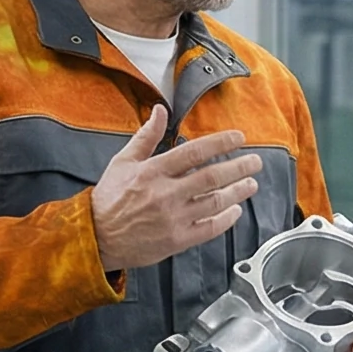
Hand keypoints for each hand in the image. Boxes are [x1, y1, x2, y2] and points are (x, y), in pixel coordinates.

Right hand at [89, 107, 259, 270]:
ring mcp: (173, 219)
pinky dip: (225, 219)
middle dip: (238, 168)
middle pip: (211, 177)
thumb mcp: (122, 162)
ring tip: (251, 184)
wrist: (96, 237)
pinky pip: (208, 229)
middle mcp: (165, 194)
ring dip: (237, 192)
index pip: (194, 152)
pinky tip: (235, 210)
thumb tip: (159, 110)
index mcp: (153, 172)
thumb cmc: (109, 199)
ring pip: (214, 203)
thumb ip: (145, 136)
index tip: (238, 138)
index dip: (220, 143)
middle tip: (256, 162)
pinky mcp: (176, 240)